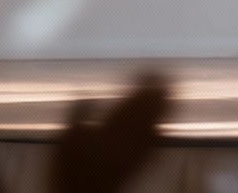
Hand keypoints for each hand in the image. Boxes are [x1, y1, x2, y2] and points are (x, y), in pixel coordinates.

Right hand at [49, 73, 169, 192]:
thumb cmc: (70, 168)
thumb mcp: (66, 137)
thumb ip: (78, 113)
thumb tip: (88, 94)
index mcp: (112, 125)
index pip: (133, 99)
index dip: (143, 84)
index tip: (148, 70)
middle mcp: (129, 136)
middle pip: (149, 110)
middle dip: (158, 92)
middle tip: (166, 77)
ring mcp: (137, 151)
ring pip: (155, 124)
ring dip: (163, 108)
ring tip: (170, 94)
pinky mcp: (140, 165)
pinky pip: (155, 144)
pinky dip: (160, 131)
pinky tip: (162, 127)